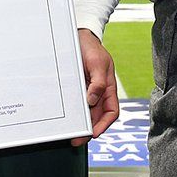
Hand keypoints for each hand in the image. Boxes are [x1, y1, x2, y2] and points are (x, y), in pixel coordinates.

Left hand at [70, 29, 118, 146]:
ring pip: (85, 112)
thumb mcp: (97, 63)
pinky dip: (72, 112)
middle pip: (96, 116)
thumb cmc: (92, 48)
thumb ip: (98, 82)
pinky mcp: (76, 88)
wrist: (79, 37)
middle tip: (77, 139)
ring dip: (79, 123)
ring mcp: (87, 91)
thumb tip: (93, 100)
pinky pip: (75, 103)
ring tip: (69, 133)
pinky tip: (65, 118)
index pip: (111, 112)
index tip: (94, 133)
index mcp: (109, 88)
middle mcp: (99, 92)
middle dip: (88, 129)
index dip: (104, 125)